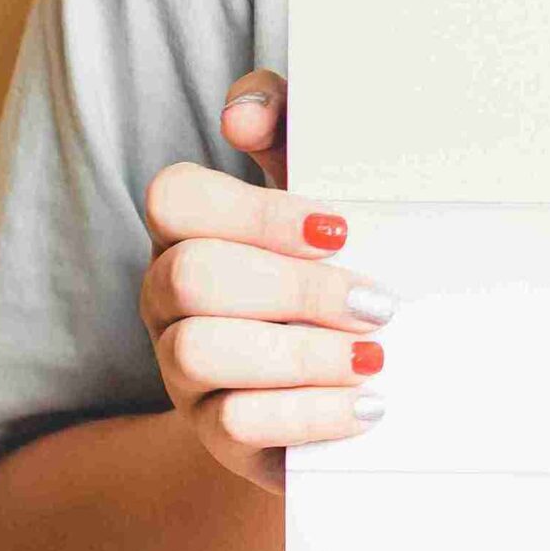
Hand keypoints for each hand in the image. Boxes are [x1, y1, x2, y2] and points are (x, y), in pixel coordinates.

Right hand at [139, 70, 395, 493]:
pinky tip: (367, 404)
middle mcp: (169, 298)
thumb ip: (287, 130)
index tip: (342, 230)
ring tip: (374, 358)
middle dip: (297, 289)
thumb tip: (244, 115)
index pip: (177, 199)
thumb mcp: (320, 196)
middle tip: (380, 305)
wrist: (340, 384)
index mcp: (189, 231)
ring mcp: (182, 370)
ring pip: (201, 351)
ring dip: (302, 353)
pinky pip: (236, 423)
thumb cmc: (328, 274)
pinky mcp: (214, 434)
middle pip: (194, 276)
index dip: (256, 212)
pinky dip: (311, 413)